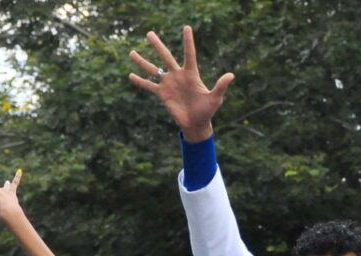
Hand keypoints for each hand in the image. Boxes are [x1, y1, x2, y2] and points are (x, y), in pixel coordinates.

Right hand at [129, 26, 233, 141]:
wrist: (196, 123)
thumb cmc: (207, 110)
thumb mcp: (215, 98)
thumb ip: (220, 86)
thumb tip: (231, 75)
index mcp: (191, 74)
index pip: (189, 54)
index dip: (187, 41)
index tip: (186, 27)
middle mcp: (178, 75)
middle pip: (165, 57)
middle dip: (157, 45)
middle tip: (149, 33)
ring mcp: (168, 84)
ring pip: (153, 69)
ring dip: (142, 62)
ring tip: (132, 52)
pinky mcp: (162, 94)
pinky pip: (149, 86)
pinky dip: (140, 81)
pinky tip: (130, 75)